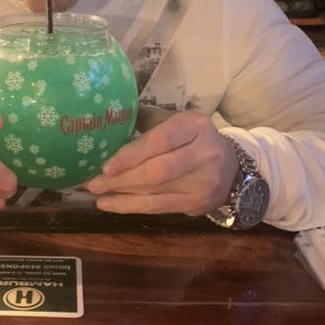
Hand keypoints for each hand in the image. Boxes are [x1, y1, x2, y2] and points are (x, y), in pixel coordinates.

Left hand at [85, 111, 237, 216]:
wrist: (231, 169)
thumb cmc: (193, 140)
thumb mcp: (177, 122)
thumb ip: (147, 120)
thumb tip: (109, 117)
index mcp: (196, 125)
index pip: (160, 141)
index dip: (131, 154)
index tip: (106, 164)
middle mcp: (204, 153)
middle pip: (157, 170)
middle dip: (122, 178)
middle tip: (93, 182)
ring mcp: (203, 182)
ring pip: (155, 191)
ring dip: (121, 194)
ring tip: (96, 194)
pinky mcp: (196, 204)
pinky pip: (158, 207)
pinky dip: (130, 206)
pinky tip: (109, 205)